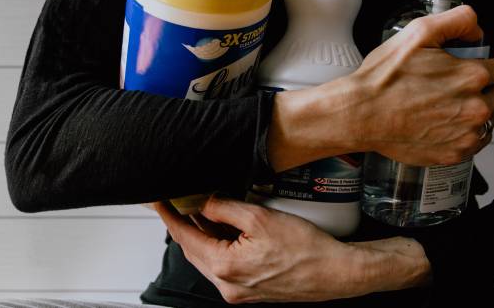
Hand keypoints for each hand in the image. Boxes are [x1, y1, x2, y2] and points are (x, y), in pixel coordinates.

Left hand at [154, 197, 430, 303]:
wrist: (335, 273)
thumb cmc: (305, 248)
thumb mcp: (260, 218)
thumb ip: (225, 209)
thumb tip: (203, 204)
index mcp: (225, 267)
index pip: (185, 237)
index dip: (170, 217)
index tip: (158, 201)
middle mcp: (227, 285)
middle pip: (194, 250)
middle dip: (185, 225)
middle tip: (179, 202)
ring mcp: (238, 291)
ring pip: (209, 258)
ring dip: (203, 235)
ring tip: (203, 211)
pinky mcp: (250, 291)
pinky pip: (225, 266)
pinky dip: (220, 246)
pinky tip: (226, 230)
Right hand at [267, 5, 493, 170]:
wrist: (360, 114)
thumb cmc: (384, 78)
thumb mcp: (418, 32)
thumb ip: (457, 20)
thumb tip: (477, 29)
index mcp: (472, 76)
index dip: (477, 64)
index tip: (459, 69)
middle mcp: (476, 108)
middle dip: (477, 89)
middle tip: (446, 87)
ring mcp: (466, 134)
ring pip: (485, 120)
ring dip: (470, 112)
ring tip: (440, 107)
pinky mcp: (454, 154)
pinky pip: (473, 143)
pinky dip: (461, 134)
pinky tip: (439, 125)